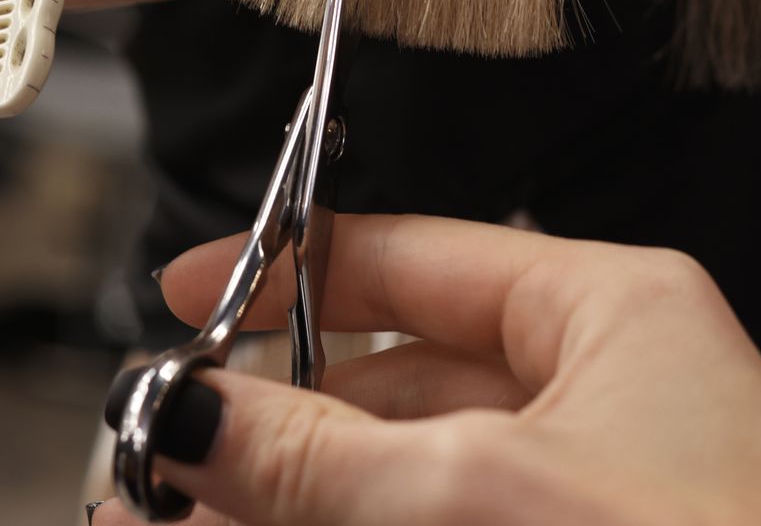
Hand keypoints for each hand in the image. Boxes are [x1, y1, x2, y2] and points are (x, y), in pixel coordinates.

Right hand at [96, 215, 760, 525]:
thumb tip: (191, 413)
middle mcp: (599, 399)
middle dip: (264, 421)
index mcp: (608, 315)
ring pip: (397, 480)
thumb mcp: (473, 498)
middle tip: (152, 457)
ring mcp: (587, 498)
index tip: (180, 296)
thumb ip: (317, 455)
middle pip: (390, 383)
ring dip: (284, 501)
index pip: (415, 258)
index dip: (286, 271)